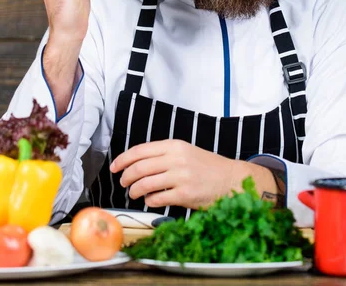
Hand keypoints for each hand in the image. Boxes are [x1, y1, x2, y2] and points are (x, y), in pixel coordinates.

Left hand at [110, 140, 259, 209]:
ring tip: (134, 194)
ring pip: (145, 184)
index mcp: (174, 145)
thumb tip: (137, 164)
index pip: (140, 150)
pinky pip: (157, 198)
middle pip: (139, 168)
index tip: (114, 167)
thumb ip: (163, 155)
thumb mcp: (185, 152)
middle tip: (123, 183)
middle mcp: (176, 158)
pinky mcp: (185, 194)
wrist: (230, 179)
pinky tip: (150, 200)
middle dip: (126, 177)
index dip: (123, 159)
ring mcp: (181, 176)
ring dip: (134, 191)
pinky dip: (149, 200)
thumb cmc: (207, 167)